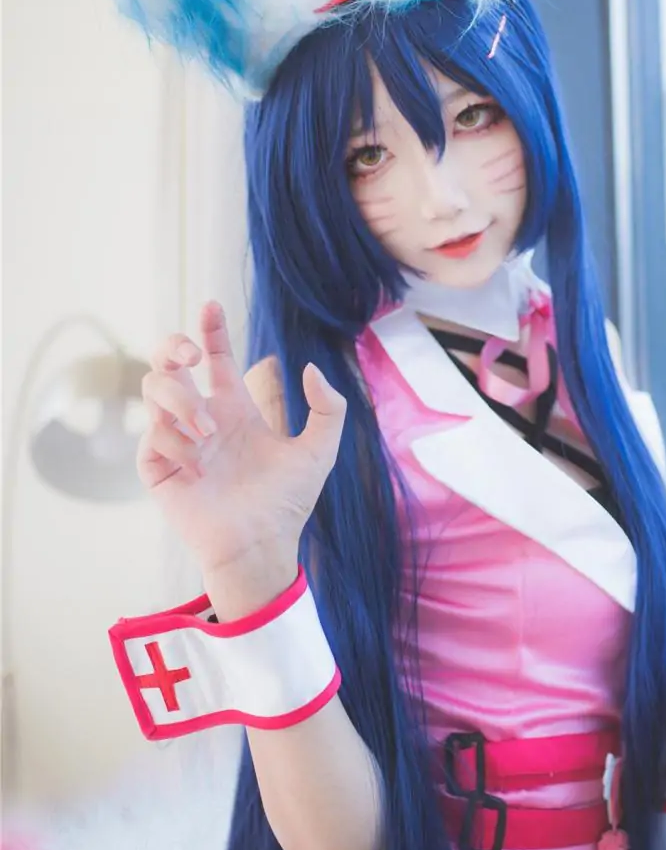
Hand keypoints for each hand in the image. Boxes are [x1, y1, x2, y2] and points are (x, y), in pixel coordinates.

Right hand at [138, 300, 346, 577]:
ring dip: (180, 400)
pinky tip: (197, 463)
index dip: (211, 329)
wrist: (263, 544)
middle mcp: (201, 417)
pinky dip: (174, 441)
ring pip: (154, 389)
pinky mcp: (158, 467)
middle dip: (171, 345)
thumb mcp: (319, 450)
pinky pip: (152, 436)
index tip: (212, 305)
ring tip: (209, 430)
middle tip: (190, 354)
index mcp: (234, 407)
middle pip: (168, 363)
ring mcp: (177, 440)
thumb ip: (328, 407)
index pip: (216, 357)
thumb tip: (310, 368)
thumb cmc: (287, 502)